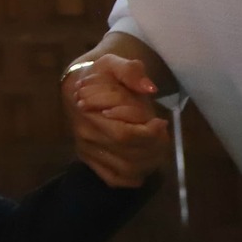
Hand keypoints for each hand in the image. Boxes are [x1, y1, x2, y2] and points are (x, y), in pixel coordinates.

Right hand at [64, 54, 170, 187]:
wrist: (79, 87)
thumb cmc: (100, 75)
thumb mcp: (114, 63)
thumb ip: (131, 72)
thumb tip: (149, 88)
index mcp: (88, 112)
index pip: (123, 135)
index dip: (148, 134)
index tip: (161, 122)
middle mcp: (86, 135)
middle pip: (128, 155)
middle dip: (154, 147)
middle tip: (162, 132)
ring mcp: (87, 150)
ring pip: (125, 169)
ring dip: (149, 162)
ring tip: (156, 145)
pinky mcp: (90, 160)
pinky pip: (114, 178)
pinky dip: (133, 177)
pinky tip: (143, 163)